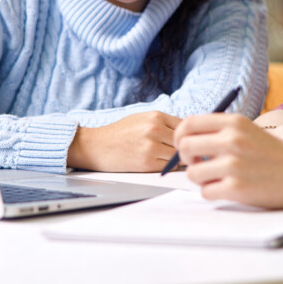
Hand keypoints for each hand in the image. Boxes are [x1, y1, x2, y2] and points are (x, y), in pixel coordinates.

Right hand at [67, 111, 181, 171]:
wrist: (96, 146)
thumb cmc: (119, 132)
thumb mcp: (142, 118)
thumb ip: (163, 123)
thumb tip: (185, 131)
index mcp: (156, 116)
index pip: (185, 126)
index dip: (186, 135)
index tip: (184, 141)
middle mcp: (155, 129)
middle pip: (183, 142)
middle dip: (182, 148)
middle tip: (179, 152)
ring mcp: (151, 147)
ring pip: (177, 156)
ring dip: (175, 159)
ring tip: (165, 157)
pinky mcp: (146, 163)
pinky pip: (168, 167)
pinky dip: (166, 167)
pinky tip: (157, 163)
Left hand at [173, 114, 282, 208]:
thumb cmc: (279, 154)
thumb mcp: (251, 130)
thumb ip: (223, 130)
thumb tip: (191, 138)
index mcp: (234, 123)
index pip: (189, 123)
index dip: (182, 136)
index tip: (186, 145)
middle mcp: (231, 140)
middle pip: (185, 147)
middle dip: (187, 159)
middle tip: (198, 164)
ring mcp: (233, 165)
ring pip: (192, 173)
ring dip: (201, 179)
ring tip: (217, 179)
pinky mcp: (236, 188)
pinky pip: (205, 192)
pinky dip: (212, 193)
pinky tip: (226, 189)